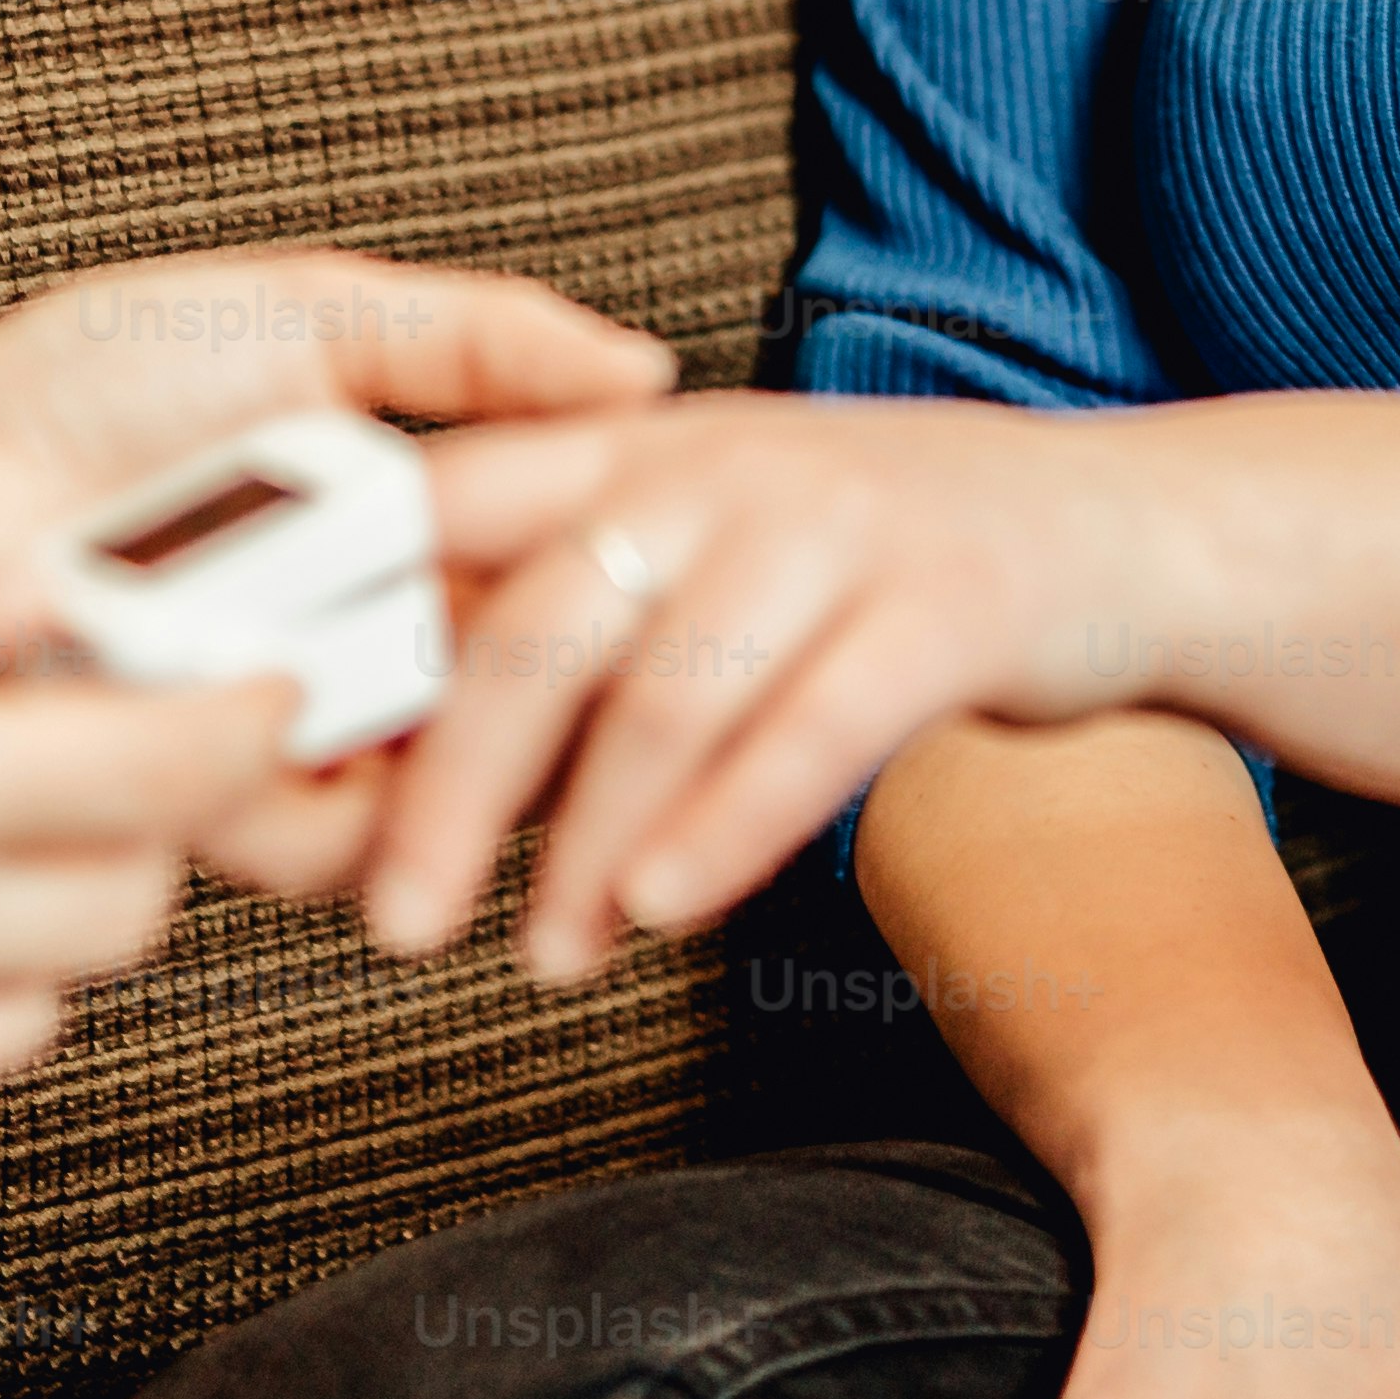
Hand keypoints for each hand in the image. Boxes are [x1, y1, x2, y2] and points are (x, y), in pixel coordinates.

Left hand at [0, 247, 674, 892]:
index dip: (607, 592)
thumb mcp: (310, 318)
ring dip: (418, 748)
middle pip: (513, 706)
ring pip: (427, 793)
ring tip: (337, 665)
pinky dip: (303, 797)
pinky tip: (251, 708)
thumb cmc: (99, 378)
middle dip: (527, 691)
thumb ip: (476, 338)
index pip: (555, 587)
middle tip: (492, 633)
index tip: (636, 570)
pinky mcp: (199, 794)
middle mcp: (363, 640)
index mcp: (411, 527)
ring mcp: (284, 724)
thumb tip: (642, 373)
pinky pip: (303, 839)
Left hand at [362, 393, 1191, 979]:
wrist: (1125, 530)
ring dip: (590, 843)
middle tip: (389, 920)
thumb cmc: (882, 568)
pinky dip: (727, 828)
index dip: (352, 617)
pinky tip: (666, 912)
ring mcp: (843, 525)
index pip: (454, 505)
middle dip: (452, 786)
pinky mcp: (950, 604)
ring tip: (547, 957)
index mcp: (642, 441)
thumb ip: (578, 614)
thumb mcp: (717, 543)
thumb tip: (395, 748)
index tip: (274, 750)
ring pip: (672, 691)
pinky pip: (815, 728)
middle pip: (543, 625)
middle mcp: (728, 462)